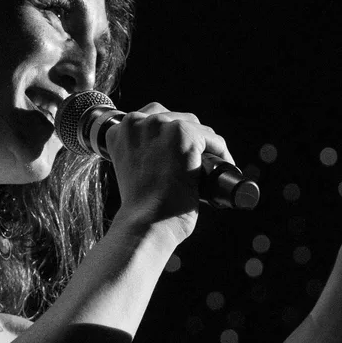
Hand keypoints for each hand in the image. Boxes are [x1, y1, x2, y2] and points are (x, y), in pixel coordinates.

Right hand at [106, 103, 233, 243]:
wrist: (145, 224)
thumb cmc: (139, 208)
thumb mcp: (131, 171)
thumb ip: (142, 153)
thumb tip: (168, 152)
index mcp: (118, 131)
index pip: (151, 119)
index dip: (167, 135)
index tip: (176, 152)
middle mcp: (137, 123)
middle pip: (173, 118)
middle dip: (187, 136)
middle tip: (195, 160)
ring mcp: (160, 127)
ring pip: (195, 126)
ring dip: (205, 144)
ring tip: (210, 165)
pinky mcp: (184, 135)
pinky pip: (211, 137)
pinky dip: (221, 152)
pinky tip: (223, 166)